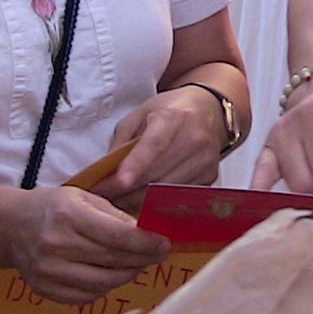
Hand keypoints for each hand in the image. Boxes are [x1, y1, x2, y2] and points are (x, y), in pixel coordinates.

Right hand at [0, 186, 169, 304]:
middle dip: (142, 259)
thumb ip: (114, 215)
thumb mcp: (82, 198)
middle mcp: (56, 245)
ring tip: (138, 265)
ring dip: (128, 275)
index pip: (117, 236)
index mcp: (68, 216)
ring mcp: (49, 271)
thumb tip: (145, 233)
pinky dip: (106, 287)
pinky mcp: (44, 289)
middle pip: (113, 261)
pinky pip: (87, 296)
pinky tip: (113, 275)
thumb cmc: (52, 208)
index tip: (164, 244)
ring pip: (103, 283)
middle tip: (158, 255)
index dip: (145, 243)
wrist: (11, 227)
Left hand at [95, 87, 227, 208]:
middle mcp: (195, 138)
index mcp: (174, 117)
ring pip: (166, 191)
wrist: (208, 111)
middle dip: (125, 189)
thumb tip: (105, 172)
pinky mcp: (210, 177)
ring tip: (118, 198)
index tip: (119, 181)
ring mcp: (205, 160)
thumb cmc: (170, 111)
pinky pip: (177, 197)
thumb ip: (122, 141)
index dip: (136, 164)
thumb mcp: (140, 114)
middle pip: (157, 174)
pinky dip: (156, 202)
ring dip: (137, 200)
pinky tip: (141, 199)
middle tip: (102, 194)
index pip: (155, 144)